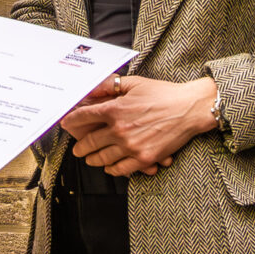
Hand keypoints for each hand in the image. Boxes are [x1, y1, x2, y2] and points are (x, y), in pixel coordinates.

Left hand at [60, 75, 217, 176]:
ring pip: (102, 158)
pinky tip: (108, 167)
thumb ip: (111, 87)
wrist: (189, 109)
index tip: (65, 123)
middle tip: (77, 148)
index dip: (71, 121)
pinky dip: (111, 169)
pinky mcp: (144, 158)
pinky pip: (120, 169)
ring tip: (90, 158)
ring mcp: (131, 146)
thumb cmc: (164, 94)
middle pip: (89, 142)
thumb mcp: (135, 83)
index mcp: (115, 109)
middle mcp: (119, 130)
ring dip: (92, 159)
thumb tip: (92, 90)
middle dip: (80, 146)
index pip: (83, 117)